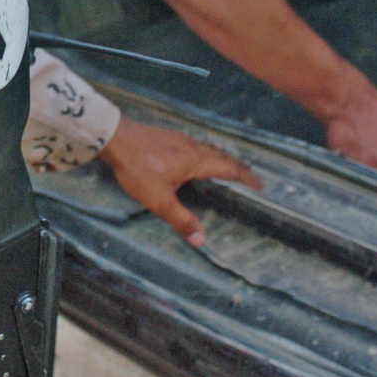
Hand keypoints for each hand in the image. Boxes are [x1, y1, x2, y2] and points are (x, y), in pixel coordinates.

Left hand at [99, 115, 261, 246]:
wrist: (115, 137)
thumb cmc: (138, 169)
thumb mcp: (159, 200)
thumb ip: (180, 219)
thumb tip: (201, 239)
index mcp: (196, 162)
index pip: (229, 169)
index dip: (246, 177)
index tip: (260, 185)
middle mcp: (193, 148)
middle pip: (222, 156)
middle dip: (237, 167)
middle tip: (248, 176)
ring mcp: (180, 140)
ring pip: (209, 148)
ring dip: (222, 158)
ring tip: (227, 165)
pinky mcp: (168, 136)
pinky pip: (195, 144)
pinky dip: (206, 152)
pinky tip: (195, 155)